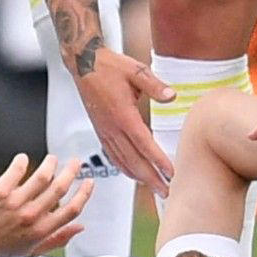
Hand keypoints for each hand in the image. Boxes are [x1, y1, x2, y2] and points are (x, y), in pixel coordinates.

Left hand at [0, 153, 94, 256]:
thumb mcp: (32, 251)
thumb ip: (57, 238)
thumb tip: (80, 228)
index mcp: (41, 231)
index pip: (72, 210)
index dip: (84, 194)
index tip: (88, 182)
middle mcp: (31, 216)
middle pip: (60, 188)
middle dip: (71, 171)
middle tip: (75, 162)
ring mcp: (15, 203)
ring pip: (42, 176)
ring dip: (50, 164)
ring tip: (52, 159)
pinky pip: (16, 170)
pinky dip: (22, 161)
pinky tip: (23, 158)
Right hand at [71, 47, 175, 193]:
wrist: (83, 64)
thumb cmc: (110, 65)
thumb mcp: (135, 71)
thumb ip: (155, 85)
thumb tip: (172, 97)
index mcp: (123, 115)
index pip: (144, 144)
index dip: (158, 161)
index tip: (171, 174)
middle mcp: (112, 127)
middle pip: (134, 160)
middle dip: (151, 178)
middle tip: (167, 193)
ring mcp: (104, 130)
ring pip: (122, 160)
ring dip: (139, 176)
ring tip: (154, 188)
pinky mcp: (100, 130)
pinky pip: (112, 154)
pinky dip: (124, 167)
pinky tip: (132, 173)